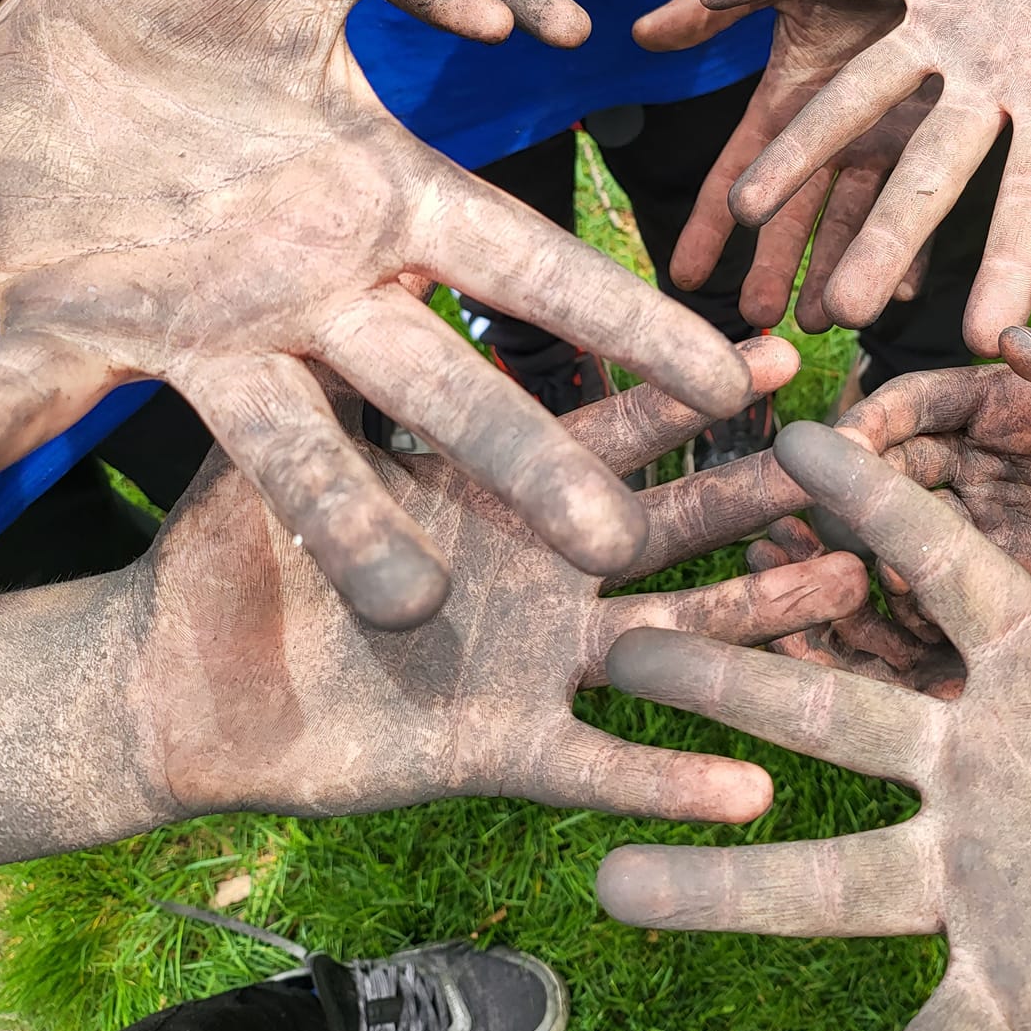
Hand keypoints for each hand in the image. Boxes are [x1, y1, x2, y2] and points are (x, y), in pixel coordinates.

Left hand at [0, 0, 755, 628]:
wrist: (41, 16)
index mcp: (379, 202)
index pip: (527, 269)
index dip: (626, 325)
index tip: (731, 383)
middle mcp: (310, 291)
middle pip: (435, 384)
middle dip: (518, 461)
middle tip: (609, 546)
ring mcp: (197, 327)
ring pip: (282, 438)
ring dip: (333, 517)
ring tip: (402, 609)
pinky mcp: (69, 328)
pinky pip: (16, 398)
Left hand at [136, 338, 870, 821]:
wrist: (173, 686)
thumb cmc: (228, 552)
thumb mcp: (297, 445)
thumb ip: (356, 365)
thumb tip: (381, 241)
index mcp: (499, 490)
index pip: (617, 432)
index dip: (694, 396)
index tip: (777, 358)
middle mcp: (538, 571)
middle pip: (671, 526)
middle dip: (757, 496)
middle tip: (856, 468)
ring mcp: (530, 661)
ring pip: (668, 642)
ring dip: (755, 626)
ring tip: (845, 596)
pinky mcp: (500, 748)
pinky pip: (596, 769)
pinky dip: (668, 780)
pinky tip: (750, 788)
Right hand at [597, 407, 1030, 1030]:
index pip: (938, 568)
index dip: (869, 504)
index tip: (793, 440)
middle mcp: (993, 771)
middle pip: (834, 713)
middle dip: (727, 681)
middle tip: (625, 646)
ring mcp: (994, 884)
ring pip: (831, 875)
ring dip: (721, 884)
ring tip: (612, 888)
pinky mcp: (1022, 991)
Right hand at [635, 0, 933, 328]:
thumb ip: (719, 1)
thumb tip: (644, 31)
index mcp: (793, 96)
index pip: (742, 168)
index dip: (712, 222)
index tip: (686, 275)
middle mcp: (839, 127)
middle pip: (798, 210)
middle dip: (778, 264)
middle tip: (760, 315)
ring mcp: (893, 136)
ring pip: (860, 219)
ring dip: (843, 269)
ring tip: (825, 319)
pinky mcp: (949, 136)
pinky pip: (932, 204)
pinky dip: (917, 249)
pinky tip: (903, 290)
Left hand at [700, 0, 1030, 353]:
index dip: (1015, 263)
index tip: (984, 339)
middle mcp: (990, 75)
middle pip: (929, 168)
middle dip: (885, 239)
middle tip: (832, 317)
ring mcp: (943, 18)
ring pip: (863, 89)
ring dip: (806, 145)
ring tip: (745, 208)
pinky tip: (686, 6)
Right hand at [840, 325, 1030, 605]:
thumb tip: (1008, 338)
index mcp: (998, 399)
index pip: (915, 404)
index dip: (873, 421)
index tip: (839, 445)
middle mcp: (978, 458)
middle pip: (892, 471)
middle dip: (850, 491)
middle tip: (816, 520)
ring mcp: (989, 520)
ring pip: (905, 533)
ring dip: (871, 552)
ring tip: (852, 577)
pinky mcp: (1010, 578)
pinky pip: (946, 590)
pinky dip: (914, 605)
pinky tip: (899, 625)